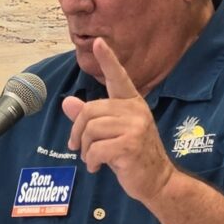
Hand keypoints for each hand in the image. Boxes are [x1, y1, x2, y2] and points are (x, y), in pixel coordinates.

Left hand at [62, 38, 173, 204]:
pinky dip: (91, 161)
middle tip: (78, 148)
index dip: (108, 60)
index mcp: (132, 103)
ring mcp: (135, 127)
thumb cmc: (133, 156)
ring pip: (91, 130)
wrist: (157, 181)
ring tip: (92, 159)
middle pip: (90, 111)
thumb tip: (66, 102)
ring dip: (85, 149)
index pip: (118, 77)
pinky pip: (96, 149)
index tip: (98, 42)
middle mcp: (135, 111)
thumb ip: (89, 118)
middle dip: (78, 132)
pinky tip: (97, 167)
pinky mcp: (130, 145)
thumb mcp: (111, 134)